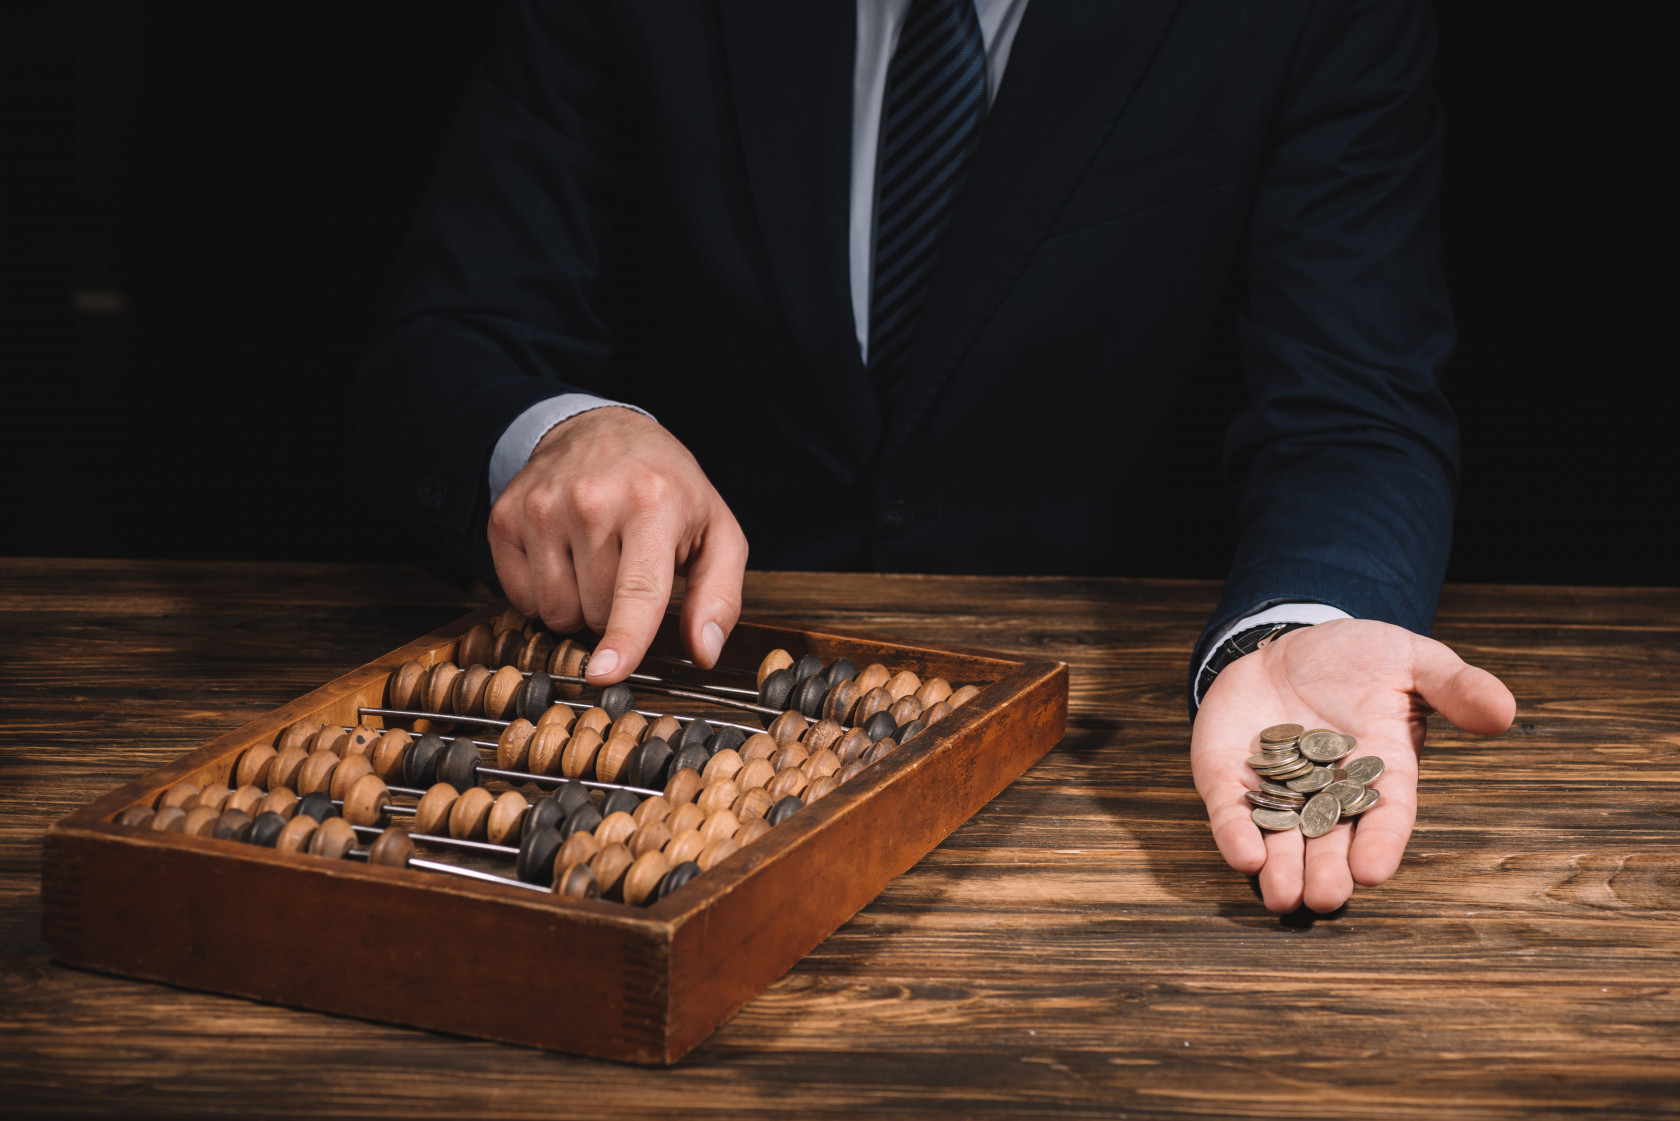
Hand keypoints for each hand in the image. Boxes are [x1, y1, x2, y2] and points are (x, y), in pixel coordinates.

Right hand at [487, 407, 748, 683]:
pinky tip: (562, 555)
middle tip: (626, 567)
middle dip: (614, 611)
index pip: (638, 588)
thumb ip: (720, 596)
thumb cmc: (665, 487)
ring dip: (577, 605)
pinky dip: (543, 593)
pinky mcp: (506, 516)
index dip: (625, 639)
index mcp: (653, 503)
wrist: (599, 428)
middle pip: (597, 612)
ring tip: (595, 560)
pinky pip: (520, 598)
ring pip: (555, 611)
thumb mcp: (715, 530)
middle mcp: (592, 501)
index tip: (605, 673)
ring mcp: (542, 507)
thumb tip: (704, 653)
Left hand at [1190, 618, 1514, 912]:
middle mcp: (1328, 791)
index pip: (1384, 817)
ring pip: (1279, 837)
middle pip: (1329, 841)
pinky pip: (1231, 808)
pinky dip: (1235, 832)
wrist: (1291, 643)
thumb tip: (1502, 710)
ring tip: (1282, 897)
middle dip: (1326, 871)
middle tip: (1324, 898)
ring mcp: (1276, 786)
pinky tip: (1242, 856)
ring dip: (1280, 869)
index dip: (1380, 845)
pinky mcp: (1231, 774)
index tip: (1374, 872)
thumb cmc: (1360, 658)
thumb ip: (1455, 686)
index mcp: (1379, 773)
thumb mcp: (1412, 660)